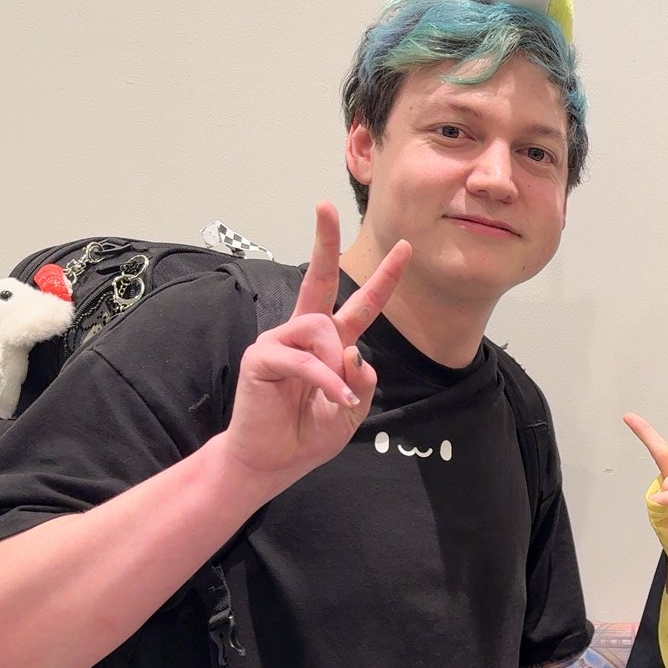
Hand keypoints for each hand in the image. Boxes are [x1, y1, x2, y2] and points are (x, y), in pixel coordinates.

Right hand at [222, 203, 408, 488]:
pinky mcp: (262, 357)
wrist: (273, 461)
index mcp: (332, 343)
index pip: (361, 304)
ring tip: (334, 395)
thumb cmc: (308, 434)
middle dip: (323, 240)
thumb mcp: (352, 410)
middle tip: (324, 205)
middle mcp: (305, 335)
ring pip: (320, 329)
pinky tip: (332, 399)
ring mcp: (280, 342)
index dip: (385, 278)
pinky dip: (323, 381)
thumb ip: (362, 382)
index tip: (405, 248)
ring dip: (335, 365)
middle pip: (317, 278)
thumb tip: (354, 352)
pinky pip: (302, 359)